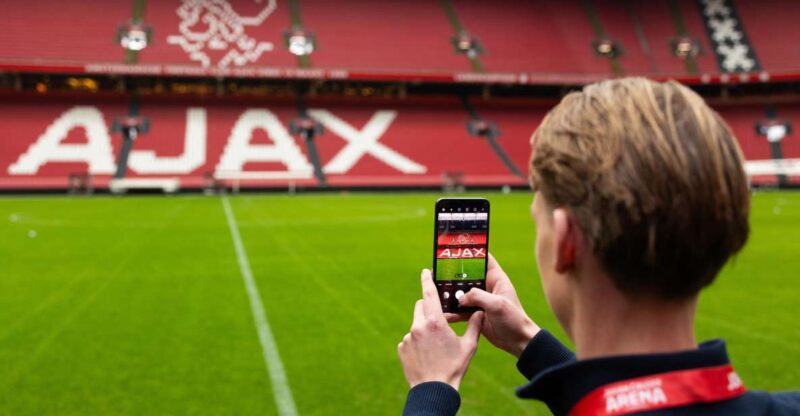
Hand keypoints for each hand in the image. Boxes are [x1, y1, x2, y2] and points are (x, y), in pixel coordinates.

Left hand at [398, 269, 483, 389]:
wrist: (434, 389)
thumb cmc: (453, 367)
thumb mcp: (469, 346)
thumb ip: (474, 326)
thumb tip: (480, 313)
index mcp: (435, 322)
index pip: (429, 294)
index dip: (427, 280)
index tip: (425, 271)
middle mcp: (418, 326)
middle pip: (421, 307)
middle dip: (429, 308)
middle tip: (440, 319)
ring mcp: (407, 337)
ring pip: (416, 324)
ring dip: (424, 328)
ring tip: (435, 346)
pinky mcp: (401, 348)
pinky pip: (409, 339)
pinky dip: (417, 342)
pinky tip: (426, 354)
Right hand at [447, 253, 539, 357]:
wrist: (518, 341)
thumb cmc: (514, 319)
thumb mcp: (497, 304)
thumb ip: (477, 296)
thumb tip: (460, 297)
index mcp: (496, 278)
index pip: (483, 258)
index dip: (471, 251)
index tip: (456, 247)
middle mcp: (487, 287)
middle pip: (467, 275)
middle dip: (453, 274)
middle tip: (437, 271)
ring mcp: (480, 300)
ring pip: (461, 293)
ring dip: (450, 294)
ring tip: (435, 291)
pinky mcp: (475, 314)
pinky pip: (460, 310)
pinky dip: (452, 311)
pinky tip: (442, 313)